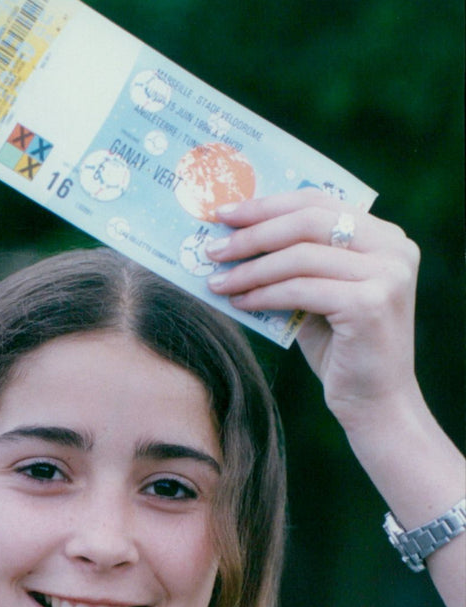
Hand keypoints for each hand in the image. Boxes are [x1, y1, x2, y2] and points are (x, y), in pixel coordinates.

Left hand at [207, 189, 420, 434]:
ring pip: (300, 256)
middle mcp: (394, 248)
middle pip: (308, 221)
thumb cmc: (342, 349)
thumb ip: (295, 263)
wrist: (375, 404)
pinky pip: (301, 290)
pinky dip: (263, 294)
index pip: (317, 202)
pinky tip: (238, 302)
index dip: (267, 204)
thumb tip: (234, 237)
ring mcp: (387, 274)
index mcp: (384, 236)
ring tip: (216, 281)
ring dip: (250, 269)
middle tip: (213, 247)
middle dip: (253, 233)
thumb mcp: (318, 295)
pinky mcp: (370, 304)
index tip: (224, 214)